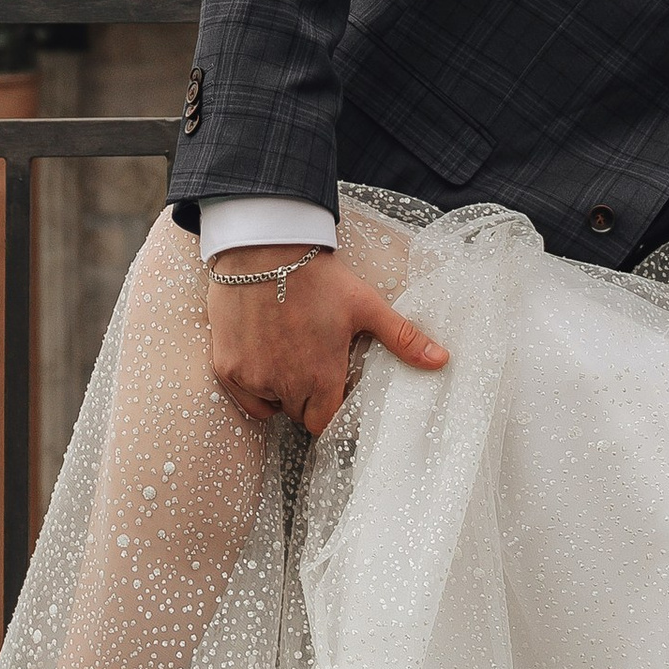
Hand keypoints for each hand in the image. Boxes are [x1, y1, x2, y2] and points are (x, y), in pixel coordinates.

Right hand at [206, 246, 446, 436]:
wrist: (262, 247)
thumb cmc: (317, 277)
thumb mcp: (365, 305)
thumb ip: (402, 338)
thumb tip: (442, 361)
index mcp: (321, 377)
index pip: (325, 422)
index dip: (332, 408)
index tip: (334, 384)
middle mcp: (284, 385)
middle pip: (300, 414)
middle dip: (309, 397)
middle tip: (314, 362)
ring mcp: (252, 378)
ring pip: (272, 405)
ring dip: (282, 391)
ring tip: (290, 351)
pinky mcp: (226, 367)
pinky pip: (245, 397)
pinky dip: (254, 385)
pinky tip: (265, 355)